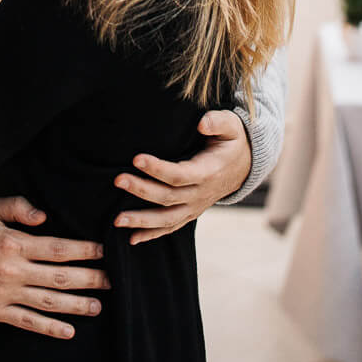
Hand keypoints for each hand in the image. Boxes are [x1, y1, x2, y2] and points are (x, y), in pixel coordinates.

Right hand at [0, 195, 109, 338]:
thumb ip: (17, 207)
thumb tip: (43, 215)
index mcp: (13, 244)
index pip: (58, 248)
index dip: (84, 250)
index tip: (103, 251)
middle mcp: (13, 271)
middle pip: (60, 277)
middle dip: (89, 279)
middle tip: (111, 281)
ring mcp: (5, 295)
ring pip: (49, 302)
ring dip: (76, 305)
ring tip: (98, 306)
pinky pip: (27, 322)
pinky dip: (49, 328)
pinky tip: (69, 330)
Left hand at [112, 110, 251, 244]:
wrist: (244, 166)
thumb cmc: (231, 142)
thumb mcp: (231, 127)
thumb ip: (218, 122)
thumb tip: (202, 123)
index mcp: (208, 173)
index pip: (179, 175)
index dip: (157, 169)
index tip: (136, 158)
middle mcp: (200, 194)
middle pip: (167, 197)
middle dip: (141, 190)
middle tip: (118, 180)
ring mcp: (195, 207)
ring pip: (166, 219)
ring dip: (141, 221)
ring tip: (117, 220)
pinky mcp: (190, 212)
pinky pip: (171, 227)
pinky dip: (152, 234)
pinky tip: (132, 239)